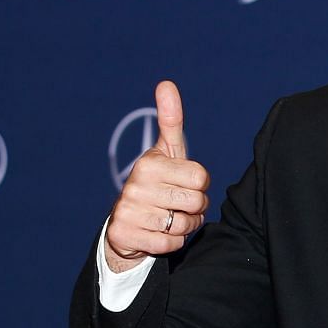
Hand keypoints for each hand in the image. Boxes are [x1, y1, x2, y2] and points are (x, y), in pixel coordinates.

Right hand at [104, 80, 211, 273]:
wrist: (126, 223)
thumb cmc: (157, 182)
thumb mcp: (166, 151)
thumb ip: (171, 120)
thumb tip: (166, 83)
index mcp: (150, 162)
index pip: (201, 176)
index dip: (199, 184)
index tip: (183, 184)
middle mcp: (136, 184)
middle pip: (197, 201)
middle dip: (195, 208)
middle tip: (178, 204)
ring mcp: (129, 210)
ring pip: (185, 225)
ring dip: (184, 226)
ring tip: (168, 218)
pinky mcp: (125, 234)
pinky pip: (171, 245)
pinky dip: (171, 243)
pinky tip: (158, 232)